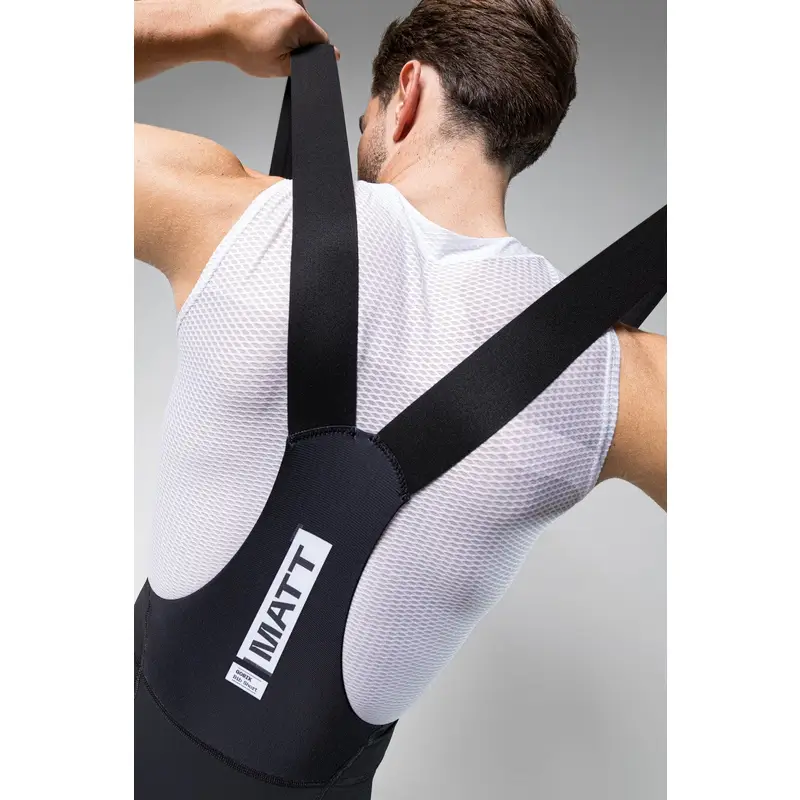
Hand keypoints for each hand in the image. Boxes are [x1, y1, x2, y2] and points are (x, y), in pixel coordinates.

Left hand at [213, 0, 336, 76]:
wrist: (214, 26)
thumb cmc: (241, 44)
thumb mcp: (280, 66)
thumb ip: (309, 63)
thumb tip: (332, 57)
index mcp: (299, 19)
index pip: (322, 42)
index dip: (311, 55)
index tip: (294, 58)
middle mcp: (293, 2)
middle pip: (309, 29)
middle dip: (296, 42)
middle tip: (273, 49)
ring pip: (295, 19)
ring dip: (285, 30)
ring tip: (263, 38)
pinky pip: (282, 9)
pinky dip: (274, 19)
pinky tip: (260, 26)